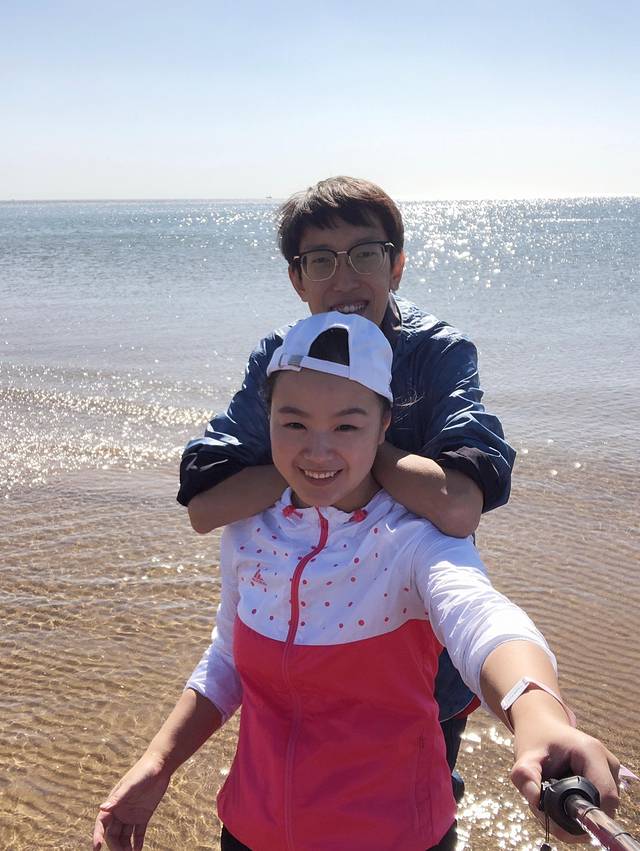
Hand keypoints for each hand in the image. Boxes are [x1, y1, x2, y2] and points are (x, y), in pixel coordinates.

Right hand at [92, 752, 171, 850]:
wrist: (160, 766)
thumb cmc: (143, 772)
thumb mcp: (130, 785)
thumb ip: (117, 797)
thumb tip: (102, 808)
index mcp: (114, 804)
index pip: (102, 823)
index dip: (97, 836)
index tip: (96, 848)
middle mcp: (120, 811)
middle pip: (113, 834)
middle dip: (115, 846)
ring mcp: (132, 815)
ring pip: (125, 836)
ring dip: (126, 847)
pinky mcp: (143, 816)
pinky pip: (138, 834)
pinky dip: (137, 843)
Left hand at [511, 719, 619, 843]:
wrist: (543, 725)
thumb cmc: (536, 738)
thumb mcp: (525, 756)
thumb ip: (526, 776)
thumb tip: (534, 799)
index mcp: (592, 753)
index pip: (605, 799)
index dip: (583, 816)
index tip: (555, 816)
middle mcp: (608, 763)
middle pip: (602, 808)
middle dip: (574, 817)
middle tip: (546, 806)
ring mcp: (610, 772)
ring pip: (599, 808)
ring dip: (575, 813)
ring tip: (550, 797)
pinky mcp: (608, 779)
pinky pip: (598, 804)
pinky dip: (579, 807)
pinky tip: (559, 796)